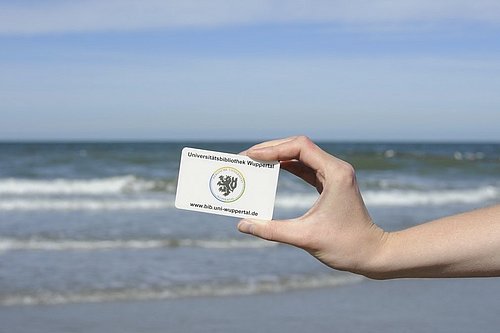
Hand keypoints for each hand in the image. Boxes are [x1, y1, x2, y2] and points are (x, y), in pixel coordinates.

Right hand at [238, 136, 387, 276]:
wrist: (372, 254)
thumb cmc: (345, 246)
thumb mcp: (304, 237)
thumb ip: (271, 230)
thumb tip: (242, 225)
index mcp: (335, 173)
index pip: (300, 147)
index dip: (272, 149)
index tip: (251, 156)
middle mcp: (336, 168)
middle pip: (299, 146)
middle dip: (271, 149)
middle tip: (246, 157)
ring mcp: (335, 174)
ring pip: (301, 155)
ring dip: (278, 156)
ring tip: (254, 162)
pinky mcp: (331, 183)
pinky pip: (305, 167)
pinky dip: (287, 167)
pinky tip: (271, 170)